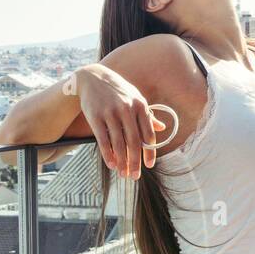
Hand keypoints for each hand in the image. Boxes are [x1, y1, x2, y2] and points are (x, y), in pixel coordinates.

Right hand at [75, 64, 164, 179]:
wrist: (92, 77)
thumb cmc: (118, 90)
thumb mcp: (136, 98)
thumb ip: (148, 115)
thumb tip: (162, 128)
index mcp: (140, 105)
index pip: (148, 134)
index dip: (150, 152)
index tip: (150, 166)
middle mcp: (127, 109)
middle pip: (134, 142)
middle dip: (135, 162)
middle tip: (135, 176)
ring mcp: (110, 113)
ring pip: (118, 144)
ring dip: (122, 162)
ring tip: (123, 174)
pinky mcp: (95, 117)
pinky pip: (103, 140)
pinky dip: (108, 155)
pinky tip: (112, 164)